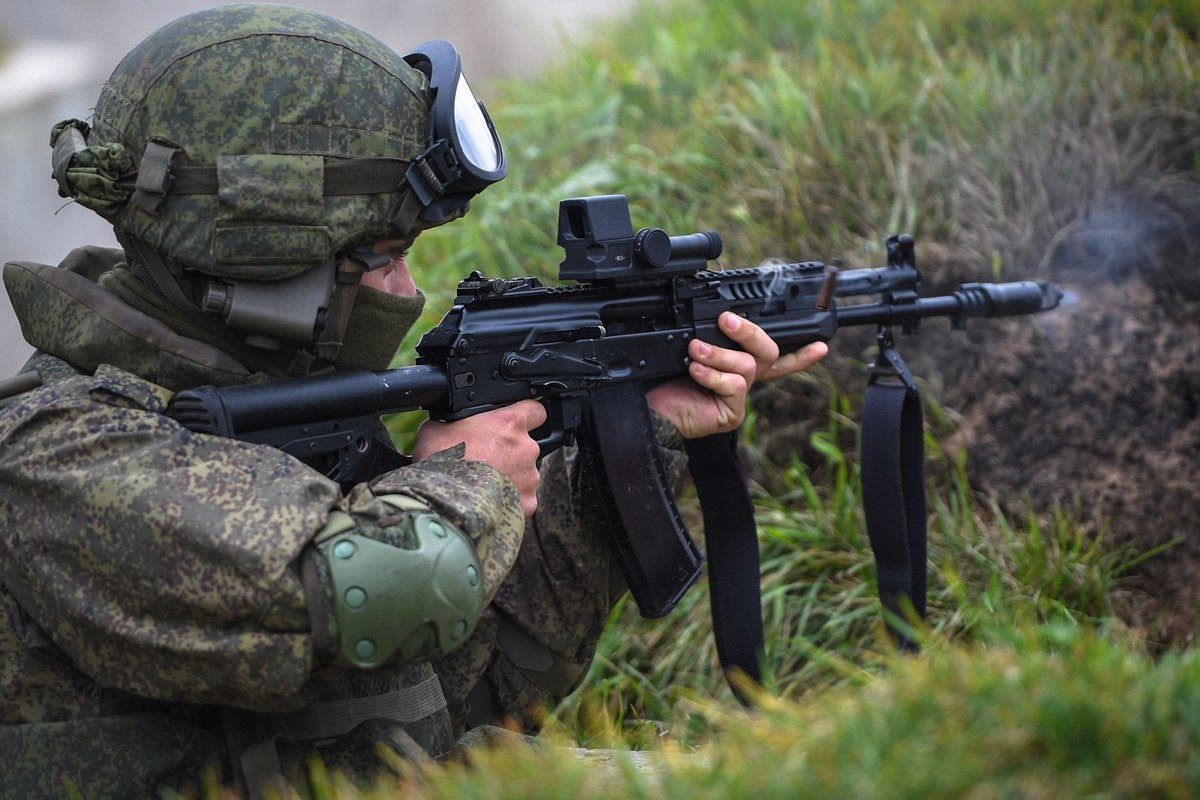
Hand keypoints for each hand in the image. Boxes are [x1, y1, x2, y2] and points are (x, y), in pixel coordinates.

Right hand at [413, 399, 546, 516]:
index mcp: (509, 423)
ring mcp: (529, 477)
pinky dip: (509, 501)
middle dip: (509, 454)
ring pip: (524, 475)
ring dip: (509, 478)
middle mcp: (526, 448)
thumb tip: (453, 424)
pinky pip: (522, 500)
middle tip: (484, 462)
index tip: (515, 424)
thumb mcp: (437, 428)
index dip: (526, 417)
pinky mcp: (527, 503)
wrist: (442, 502)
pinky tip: (488, 503)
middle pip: (525, 447)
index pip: (535, 411)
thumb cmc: (438, 463)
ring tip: (483, 486)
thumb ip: (456, 422)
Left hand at [646, 312, 827, 438]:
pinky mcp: (731, 414)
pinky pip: (735, 386)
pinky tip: (695, 371)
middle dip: (750, 331)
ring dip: (720, 354)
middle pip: (768, 352)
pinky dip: (714, 375)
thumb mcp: (689, 350)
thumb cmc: (661, 381)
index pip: (774, 357)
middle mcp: (741, 381)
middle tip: (727, 320)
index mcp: (735, 365)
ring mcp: (737, 399)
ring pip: (748, 365)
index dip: (800, 353)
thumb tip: (721, 316)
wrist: (646, 411)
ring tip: (694, 350)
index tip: (821, 344)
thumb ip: (711, 336)